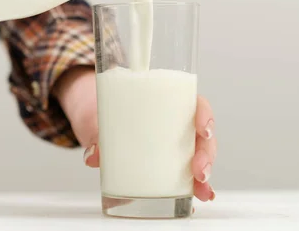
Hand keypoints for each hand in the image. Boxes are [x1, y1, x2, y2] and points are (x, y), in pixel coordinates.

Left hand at [53, 67, 216, 202]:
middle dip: (206, 155)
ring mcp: (172, 143)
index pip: (195, 103)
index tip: (202, 130)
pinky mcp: (166, 162)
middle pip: (201, 135)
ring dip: (204, 174)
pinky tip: (197, 196)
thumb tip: (93, 155)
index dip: (204, 116)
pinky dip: (193, 186)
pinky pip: (185, 173)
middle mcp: (174, 122)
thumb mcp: (97, 117)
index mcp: (165, 101)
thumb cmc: (103, 110)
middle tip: (198, 170)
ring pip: (198, 155)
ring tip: (201, 189)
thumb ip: (95, 134)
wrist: (92, 117)